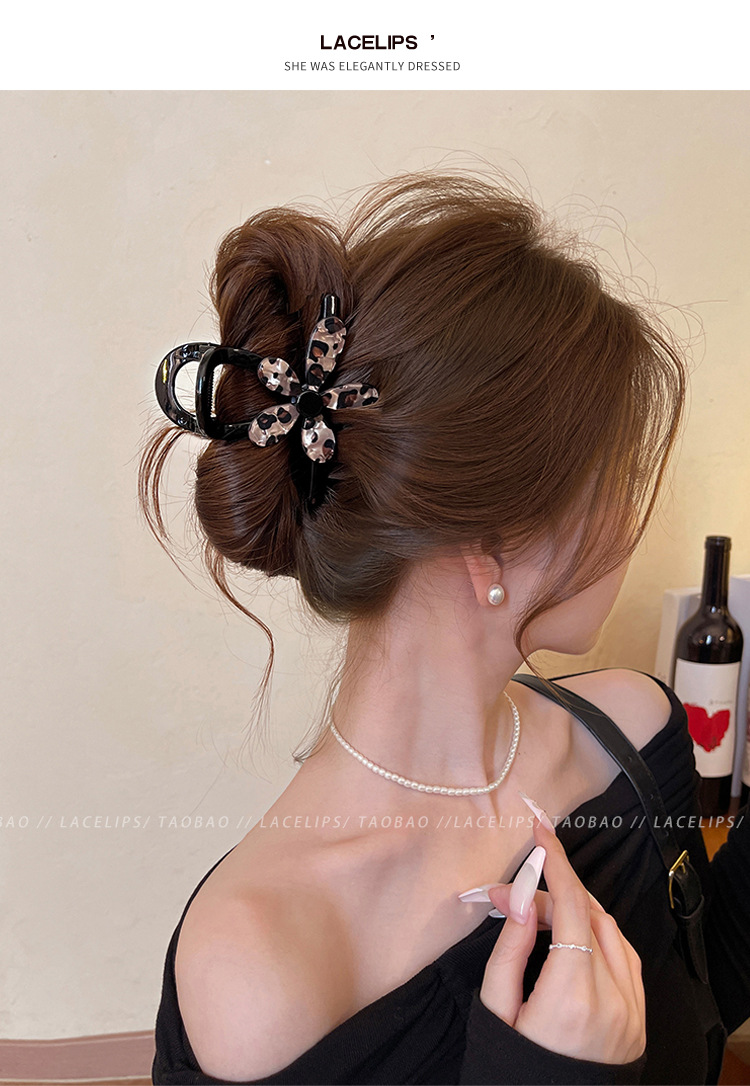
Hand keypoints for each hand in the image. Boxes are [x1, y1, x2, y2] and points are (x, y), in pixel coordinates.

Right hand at [479, 817, 645, 1064]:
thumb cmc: (511, 1066)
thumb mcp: (495, 1008)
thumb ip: (510, 949)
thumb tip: (522, 898)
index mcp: (572, 994)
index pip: (572, 906)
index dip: (556, 862)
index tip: (540, 831)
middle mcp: (612, 997)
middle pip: (589, 914)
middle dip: (554, 892)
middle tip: (514, 896)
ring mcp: (632, 1011)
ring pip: (612, 932)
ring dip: (581, 909)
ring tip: (542, 913)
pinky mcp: (639, 1021)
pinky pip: (626, 960)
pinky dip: (602, 936)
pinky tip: (576, 935)